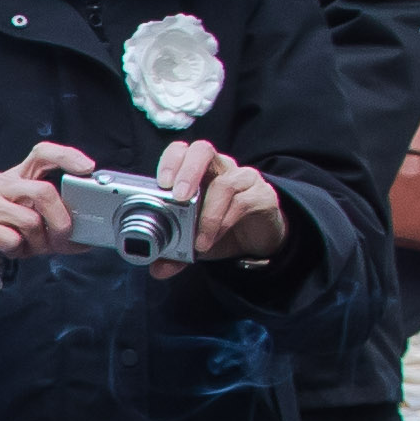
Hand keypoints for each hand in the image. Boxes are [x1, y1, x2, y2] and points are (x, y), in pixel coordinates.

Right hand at [0, 144, 89, 279]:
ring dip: (37, 242)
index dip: (67, 156)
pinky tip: (9, 250)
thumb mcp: (25, 224)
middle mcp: (0, 183)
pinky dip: (16, 251)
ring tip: (28, 248)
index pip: (42, 153)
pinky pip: (9, 239)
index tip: (87, 168)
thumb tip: (86, 239)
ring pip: (29, 220)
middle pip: (43, 192)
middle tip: (62, 238)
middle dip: (60, 221)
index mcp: (15, 177)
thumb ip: (53, 225)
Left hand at [150, 139, 284, 268]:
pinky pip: (242, 202)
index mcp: (199, 172)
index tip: (162, 183)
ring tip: (199, 242)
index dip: (171, 160)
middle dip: (188, 171)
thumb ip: (175, 253)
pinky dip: (223, 223)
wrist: (258, 240)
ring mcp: (243, 178)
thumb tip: (157, 269)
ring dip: (207, 215)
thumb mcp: (193, 242)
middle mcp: (220, 168)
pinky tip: (213, 240)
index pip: (183, 151)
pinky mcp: (262, 194)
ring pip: (225, 183)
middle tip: (179, 197)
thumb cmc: (221, 230)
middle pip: (203, 150)